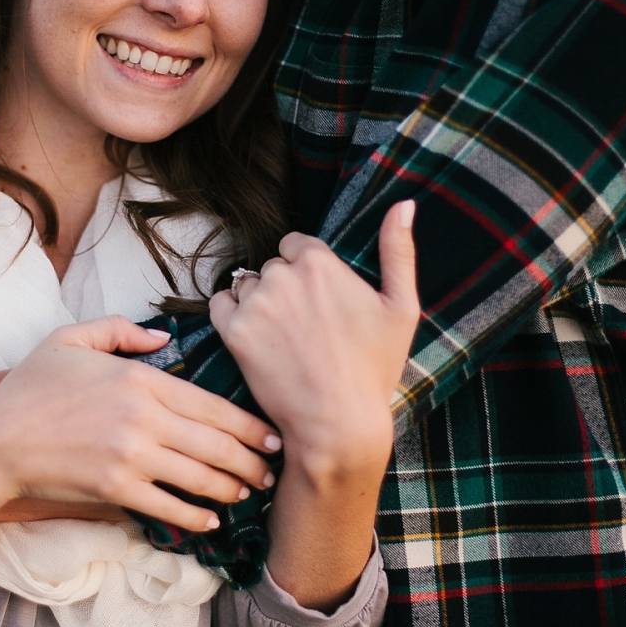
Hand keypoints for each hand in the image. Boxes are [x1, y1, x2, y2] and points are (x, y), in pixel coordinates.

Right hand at [0, 316, 282, 532]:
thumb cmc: (29, 389)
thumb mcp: (69, 339)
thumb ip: (120, 330)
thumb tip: (163, 336)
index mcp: (138, 378)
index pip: (210, 404)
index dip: (249, 424)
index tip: (272, 435)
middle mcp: (142, 417)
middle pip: (216, 443)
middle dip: (252, 460)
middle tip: (272, 471)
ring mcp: (130, 455)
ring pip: (200, 476)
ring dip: (231, 488)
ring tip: (248, 493)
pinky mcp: (115, 489)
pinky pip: (168, 505)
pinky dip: (195, 514)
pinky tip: (211, 518)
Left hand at [209, 200, 418, 609]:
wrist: (337, 424)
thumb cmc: (373, 370)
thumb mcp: (401, 308)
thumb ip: (399, 250)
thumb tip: (405, 203)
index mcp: (321, 262)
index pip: (296, 245)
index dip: (307, 272)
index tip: (319, 303)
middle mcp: (283, 275)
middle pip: (272, 265)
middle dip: (284, 288)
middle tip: (304, 327)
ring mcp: (256, 303)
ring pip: (246, 284)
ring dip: (257, 302)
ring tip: (282, 338)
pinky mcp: (234, 332)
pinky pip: (219, 305)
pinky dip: (230, 316)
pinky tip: (254, 339)